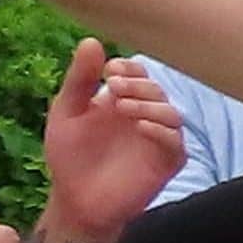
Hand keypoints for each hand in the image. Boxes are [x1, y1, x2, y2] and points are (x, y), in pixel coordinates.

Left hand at [38, 41, 183, 237]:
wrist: (75, 201)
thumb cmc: (69, 157)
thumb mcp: (67, 112)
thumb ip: (80, 80)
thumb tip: (92, 41)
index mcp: (121, 100)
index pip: (137, 73)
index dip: (128, 69)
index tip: (108, 72)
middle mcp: (143, 116)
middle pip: (156, 90)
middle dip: (137, 86)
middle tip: (113, 88)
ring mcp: (157, 140)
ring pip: (171, 114)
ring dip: (150, 106)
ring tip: (123, 109)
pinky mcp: (166, 163)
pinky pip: (175, 143)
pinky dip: (160, 132)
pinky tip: (140, 128)